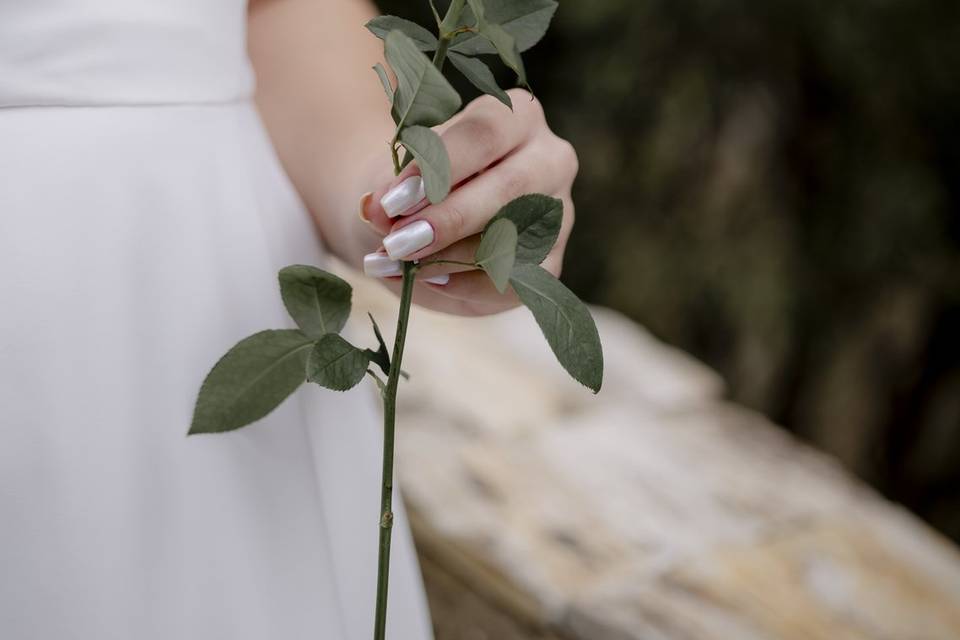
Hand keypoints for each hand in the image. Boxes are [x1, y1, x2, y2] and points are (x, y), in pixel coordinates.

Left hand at [359, 89, 578, 316]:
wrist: (425, 217)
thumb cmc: (415, 182)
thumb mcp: (395, 173)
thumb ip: (386, 185)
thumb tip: (375, 209)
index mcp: (517, 116)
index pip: (484, 134)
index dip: (438, 168)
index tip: (391, 202)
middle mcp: (550, 159)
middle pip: (510, 187)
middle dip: (449, 219)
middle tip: (398, 242)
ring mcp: (558, 213)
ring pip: (515, 238)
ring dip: (450, 257)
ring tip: (398, 263)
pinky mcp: (551, 261)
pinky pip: (515, 280)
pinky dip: (466, 284)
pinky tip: (431, 279)